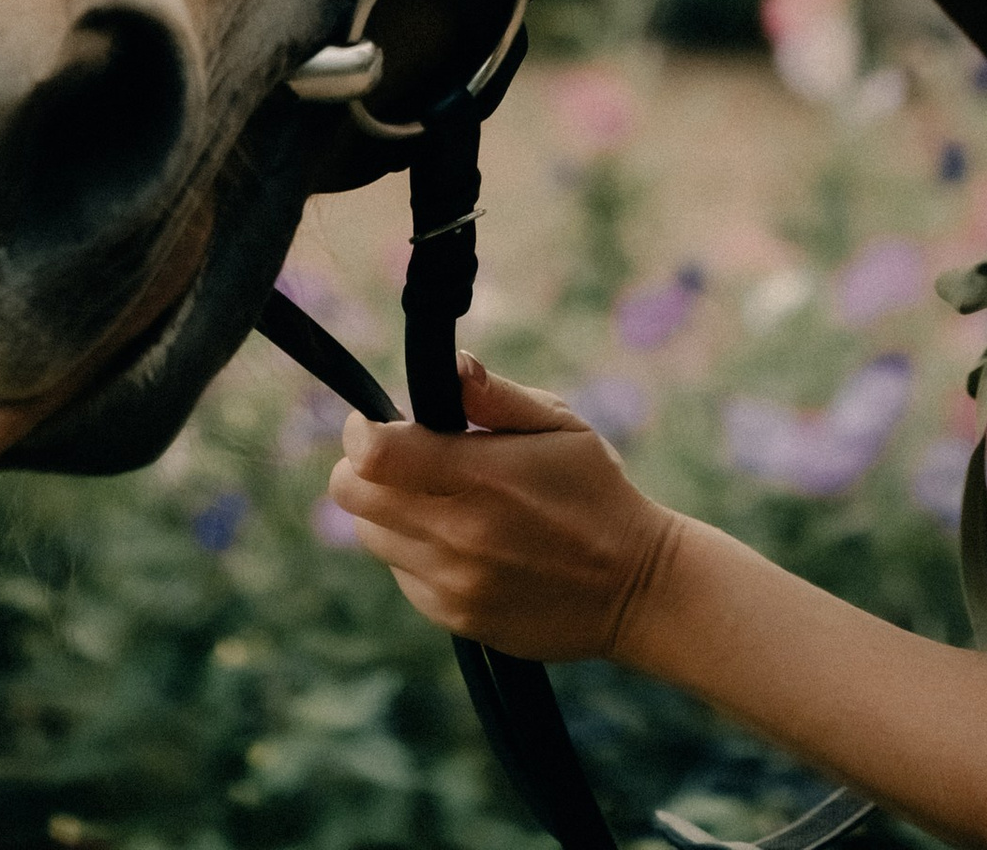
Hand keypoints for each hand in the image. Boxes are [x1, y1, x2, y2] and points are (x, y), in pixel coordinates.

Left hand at [327, 356, 682, 661]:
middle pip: (353, 498)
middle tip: (399, 458)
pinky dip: (413, 552)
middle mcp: (457, 534)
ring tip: (436, 498)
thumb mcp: (561, 425)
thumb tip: (451, 367)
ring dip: (388, 511)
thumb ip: (497, 395)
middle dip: (363, 469)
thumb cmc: (595, 492)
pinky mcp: (455, 619)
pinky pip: (402, 576)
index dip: (361, 432)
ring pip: (372, 537)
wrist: (632, 586)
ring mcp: (452, 584)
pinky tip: (459, 540)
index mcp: (481, 477)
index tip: (375, 422)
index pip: (374, 456)